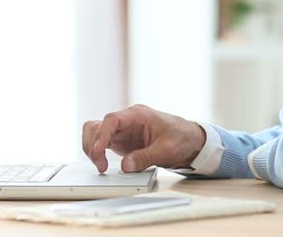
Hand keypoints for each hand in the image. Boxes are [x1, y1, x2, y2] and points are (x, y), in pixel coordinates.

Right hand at [82, 104, 206, 172]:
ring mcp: (122, 130)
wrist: (190, 140)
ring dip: (93, 148)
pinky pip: (101, 142)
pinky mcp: (121, 140)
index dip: (102, 134)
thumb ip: (146, 157)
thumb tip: (125, 165)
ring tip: (101, 166)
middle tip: (101, 166)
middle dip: (94, 145)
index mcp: (138, 115)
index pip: (112, 119)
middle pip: (98, 126)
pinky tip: (103, 164)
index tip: (99, 151)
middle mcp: (127, 120)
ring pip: (95, 133)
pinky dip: (97, 152)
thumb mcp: (167, 150)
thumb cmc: (181, 138)